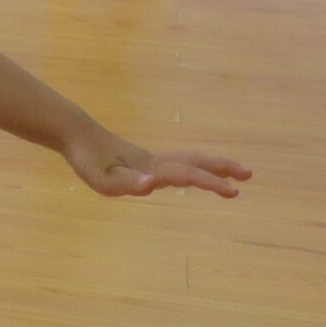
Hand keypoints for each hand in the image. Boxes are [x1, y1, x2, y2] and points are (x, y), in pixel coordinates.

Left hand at [66, 127, 250, 199]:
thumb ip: (127, 183)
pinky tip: (197, 175)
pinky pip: (177, 165)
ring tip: (235, 173)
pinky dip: (195, 168)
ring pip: (189, 161)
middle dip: (222, 169)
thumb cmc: (88, 159)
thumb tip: (151, 184)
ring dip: (212, 166)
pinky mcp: (143, 162)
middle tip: (249, 174)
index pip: (187, 175)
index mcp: (151, 169)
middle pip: (195, 163)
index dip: (210, 183)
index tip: (234, 192)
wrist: (76, 134)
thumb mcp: (103, 179)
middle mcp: (156, 163)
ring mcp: (151, 161)